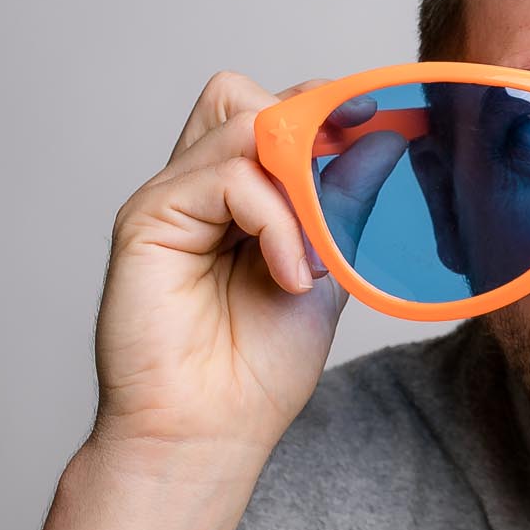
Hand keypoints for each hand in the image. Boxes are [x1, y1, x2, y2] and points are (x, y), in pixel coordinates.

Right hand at [91, 71, 386, 473]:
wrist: (209, 431)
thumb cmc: (257, 367)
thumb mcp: (326, 268)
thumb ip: (344, 203)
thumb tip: (384, 136)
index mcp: (237, 196)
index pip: (271, 112)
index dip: (321, 107)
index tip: (379, 120)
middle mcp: (197, 187)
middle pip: (241, 97)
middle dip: (304, 125)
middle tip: (344, 179)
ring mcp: (169, 199)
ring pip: (239, 124)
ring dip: (297, 184)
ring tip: (315, 256)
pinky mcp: (146, 219)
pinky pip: (225, 176)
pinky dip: (275, 219)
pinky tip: (290, 273)